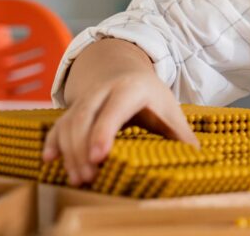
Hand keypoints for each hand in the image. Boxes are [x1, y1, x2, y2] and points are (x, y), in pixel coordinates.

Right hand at [43, 41, 198, 186]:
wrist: (124, 71)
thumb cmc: (151, 97)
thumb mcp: (169, 109)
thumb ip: (181, 134)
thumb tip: (199, 158)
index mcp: (131, 88)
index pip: (114, 109)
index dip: (104, 131)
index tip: (99, 156)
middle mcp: (103, 91)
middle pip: (86, 117)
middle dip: (82, 147)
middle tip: (87, 177)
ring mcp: (84, 99)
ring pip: (69, 122)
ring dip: (69, 151)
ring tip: (78, 178)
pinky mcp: (71, 109)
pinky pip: (57, 125)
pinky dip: (52, 142)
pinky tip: (50, 161)